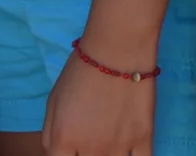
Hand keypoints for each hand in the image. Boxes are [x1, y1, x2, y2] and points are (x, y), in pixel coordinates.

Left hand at [42, 45, 156, 155]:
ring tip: (108, 143)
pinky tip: (129, 151)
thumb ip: (51, 135)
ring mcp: (119, 146)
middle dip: (85, 154)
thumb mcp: (53, 102)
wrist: (117, 49)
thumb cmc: (81, 70)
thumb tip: (58, 154)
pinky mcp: (144, 137)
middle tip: (91, 139)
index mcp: (63, 140)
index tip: (72, 150)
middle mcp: (90, 150)